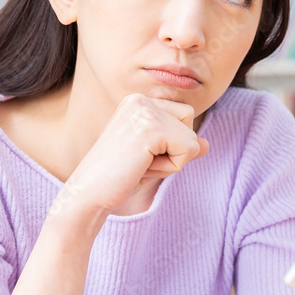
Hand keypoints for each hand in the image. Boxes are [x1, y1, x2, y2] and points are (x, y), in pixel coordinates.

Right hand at [54, 93, 209, 218]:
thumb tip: (206, 144)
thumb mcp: (152, 158)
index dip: (170, 144)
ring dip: (172, 162)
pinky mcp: (151, 129)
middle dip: (173, 152)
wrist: (88, 194)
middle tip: (140, 163)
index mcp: (137, 101)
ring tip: (140, 166)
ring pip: (191, 139)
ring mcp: (145, 112)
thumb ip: (178, 146)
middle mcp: (141, 100)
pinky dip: (171, 167)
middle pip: (190, 124)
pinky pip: (188, 150)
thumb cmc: (117, 178)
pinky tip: (143, 169)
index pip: (184, 116)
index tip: (140, 156)